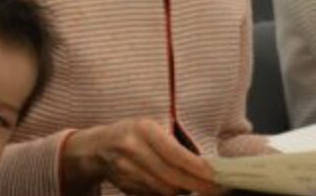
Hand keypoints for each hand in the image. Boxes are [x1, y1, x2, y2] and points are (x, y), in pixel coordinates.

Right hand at [63, 118, 222, 195]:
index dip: (197, 168)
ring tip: (200, 187)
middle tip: (218, 189)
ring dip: (184, 191)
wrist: (97, 147)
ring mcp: (127, 172)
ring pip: (164, 190)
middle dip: (197, 186)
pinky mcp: (126, 188)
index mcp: (143, 129)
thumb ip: (171, 143)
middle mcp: (133, 150)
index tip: (216, 176)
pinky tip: (180, 189)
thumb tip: (203, 164)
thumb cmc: (132, 132)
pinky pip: (154, 195)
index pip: (175, 154)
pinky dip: (169, 194)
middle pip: (171, 177)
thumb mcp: (150, 127)